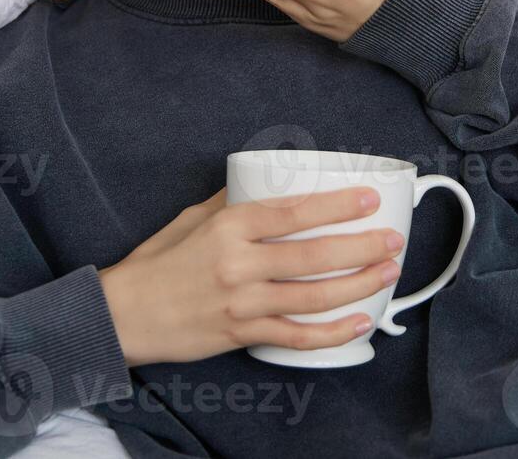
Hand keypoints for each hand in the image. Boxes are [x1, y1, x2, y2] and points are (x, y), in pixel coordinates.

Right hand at [97, 186, 404, 366]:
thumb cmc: (158, 262)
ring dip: (357, 285)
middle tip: (393, 239)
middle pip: (313, 255)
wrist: (124, 314)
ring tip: (387, 274)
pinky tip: (358, 324)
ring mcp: (242, 304)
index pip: (293, 212)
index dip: (337, 205)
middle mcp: (239, 264)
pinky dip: (331, 332)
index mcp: (229, 227)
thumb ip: (233, 202)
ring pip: (313, 296)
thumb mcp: (193, 219)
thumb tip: (268, 181)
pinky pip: (296, 336)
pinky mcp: (242, 335)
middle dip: (362, 247)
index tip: (369, 197)